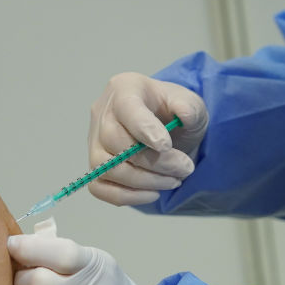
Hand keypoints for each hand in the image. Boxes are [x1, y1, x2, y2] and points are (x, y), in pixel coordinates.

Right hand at [88, 72, 208, 205]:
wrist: (167, 131)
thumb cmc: (173, 113)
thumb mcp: (190, 104)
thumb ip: (189, 107)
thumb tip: (183, 115)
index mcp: (124, 88)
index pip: (126, 107)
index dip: (144, 128)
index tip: (166, 145)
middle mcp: (102, 113)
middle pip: (115, 141)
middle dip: (154, 161)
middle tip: (185, 168)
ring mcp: (94, 142)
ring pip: (106, 168)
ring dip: (144, 181)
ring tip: (173, 180)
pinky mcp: (95, 168)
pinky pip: (99, 188)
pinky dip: (127, 196)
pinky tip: (153, 192)